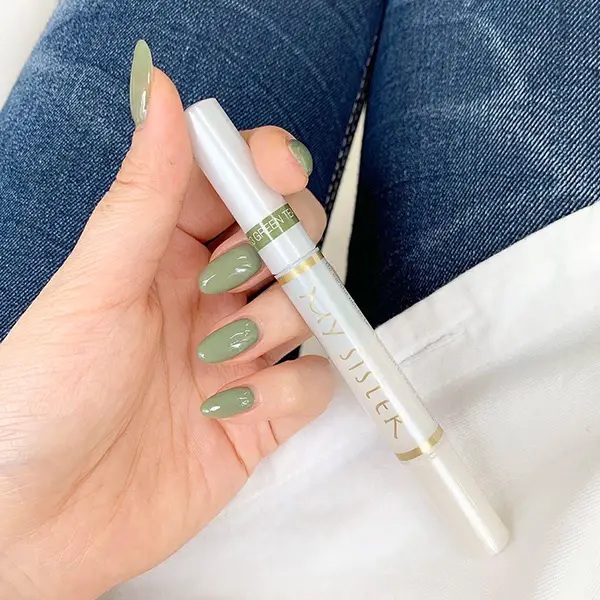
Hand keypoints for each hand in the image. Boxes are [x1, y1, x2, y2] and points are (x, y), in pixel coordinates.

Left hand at [0, 62, 332, 598]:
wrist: (33, 525)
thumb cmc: (42, 399)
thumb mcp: (95, 286)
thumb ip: (144, 194)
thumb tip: (162, 92)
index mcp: (166, 255)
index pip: (235, 187)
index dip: (265, 167)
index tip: (280, 169)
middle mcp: (211, 300)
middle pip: (289, 241)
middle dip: (284, 247)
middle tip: (242, 273)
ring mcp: (241, 357)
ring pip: (310, 308)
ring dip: (281, 321)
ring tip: (220, 353)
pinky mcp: (261, 416)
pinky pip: (312, 383)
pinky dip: (290, 389)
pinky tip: (233, 407)